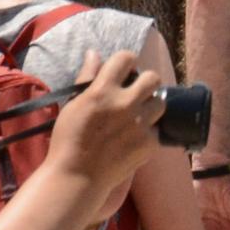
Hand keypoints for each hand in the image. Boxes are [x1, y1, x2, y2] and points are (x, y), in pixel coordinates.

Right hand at [47, 51, 167, 194]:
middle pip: (152, 78)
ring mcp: (140, 123)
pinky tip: (133, 139)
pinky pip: (157, 129)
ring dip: (150, 106)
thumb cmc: (68, 139)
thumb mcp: (73, 104)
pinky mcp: (150, 142)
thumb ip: (87, 77)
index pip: (126, 58)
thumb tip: (94, 53)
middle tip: (135, 93)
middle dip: (145, 83)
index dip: (126, 62)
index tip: (124, 70)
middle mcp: (125, 103)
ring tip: (136, 116)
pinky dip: (147, 132)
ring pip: (160, 102)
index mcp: (102, 91)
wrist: (76, 177)